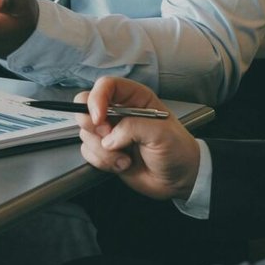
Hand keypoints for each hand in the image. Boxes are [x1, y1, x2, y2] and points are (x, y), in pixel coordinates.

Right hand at [77, 76, 199, 200]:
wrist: (179, 179)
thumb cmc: (178, 150)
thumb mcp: (161, 134)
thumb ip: (133, 128)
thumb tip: (109, 138)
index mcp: (135, 98)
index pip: (106, 86)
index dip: (96, 99)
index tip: (98, 118)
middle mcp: (119, 112)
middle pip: (85, 106)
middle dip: (93, 126)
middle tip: (109, 137)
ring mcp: (111, 132)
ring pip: (85, 133)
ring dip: (102, 150)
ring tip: (125, 157)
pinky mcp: (106, 151)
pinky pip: (88, 152)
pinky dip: (102, 162)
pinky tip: (123, 164)